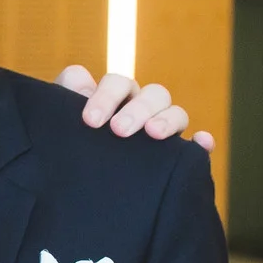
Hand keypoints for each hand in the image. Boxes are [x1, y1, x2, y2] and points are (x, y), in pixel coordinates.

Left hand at [57, 66, 215, 151]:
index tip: (90, 120)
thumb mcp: (60, 120)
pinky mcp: (175, 156)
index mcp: (115, 96)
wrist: (73, 182)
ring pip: (176, 113)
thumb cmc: (67, 142)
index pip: (117, 84)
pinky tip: (203, 143)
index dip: (106, 96)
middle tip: (119, 130)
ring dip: (167, 120)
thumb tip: (81, 80)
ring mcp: (161, 129)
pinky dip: (202, 142)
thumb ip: (65, 96)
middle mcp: (141, 108)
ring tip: (153, 134)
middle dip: (137, 109)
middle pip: (152, 95)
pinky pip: (195, 148)